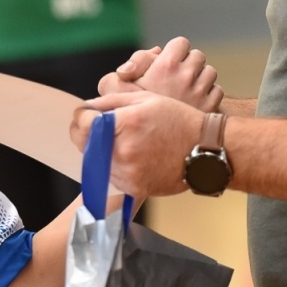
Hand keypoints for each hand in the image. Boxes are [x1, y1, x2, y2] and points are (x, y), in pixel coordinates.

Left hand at [70, 91, 205, 197]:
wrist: (205, 149)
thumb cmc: (178, 121)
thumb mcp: (145, 99)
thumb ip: (111, 101)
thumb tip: (86, 108)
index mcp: (125, 123)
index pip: (82, 122)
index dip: (82, 117)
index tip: (88, 117)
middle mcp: (123, 149)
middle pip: (84, 144)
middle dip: (88, 134)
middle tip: (103, 130)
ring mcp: (128, 172)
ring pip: (95, 162)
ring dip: (101, 152)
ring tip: (125, 143)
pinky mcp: (133, 187)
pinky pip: (111, 177)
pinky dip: (115, 168)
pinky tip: (134, 158)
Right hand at [99, 37, 222, 111]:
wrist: (148, 144)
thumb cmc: (130, 113)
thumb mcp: (117, 84)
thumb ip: (136, 62)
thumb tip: (158, 51)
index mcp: (166, 66)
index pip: (181, 43)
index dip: (175, 51)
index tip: (168, 63)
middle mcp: (186, 75)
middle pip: (198, 56)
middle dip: (189, 64)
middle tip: (176, 78)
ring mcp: (201, 91)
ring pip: (209, 73)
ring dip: (200, 79)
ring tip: (186, 91)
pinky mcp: (211, 106)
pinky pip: (216, 91)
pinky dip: (208, 95)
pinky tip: (194, 103)